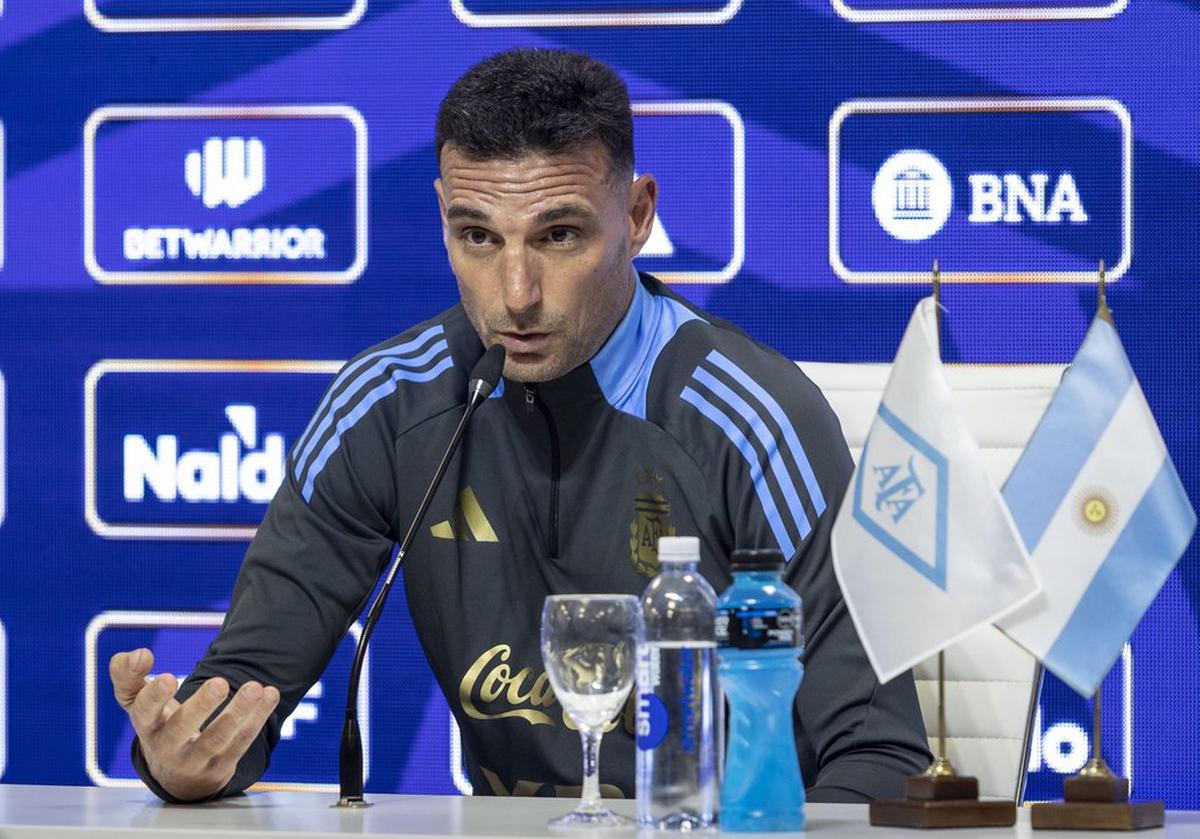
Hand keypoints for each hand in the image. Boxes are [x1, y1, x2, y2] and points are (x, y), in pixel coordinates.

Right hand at [109, 648, 280, 801]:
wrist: (176, 774)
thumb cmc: (158, 723)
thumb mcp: (136, 701)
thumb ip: (127, 674)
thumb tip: (140, 654)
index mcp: (147, 724)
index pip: (145, 711)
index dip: (154, 696)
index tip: (167, 677)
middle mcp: (168, 745)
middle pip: (182, 729)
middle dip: (201, 706)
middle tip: (220, 683)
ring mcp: (195, 759)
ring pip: (218, 738)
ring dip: (239, 712)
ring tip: (254, 687)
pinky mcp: (221, 766)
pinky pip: (241, 743)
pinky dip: (258, 719)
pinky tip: (270, 694)